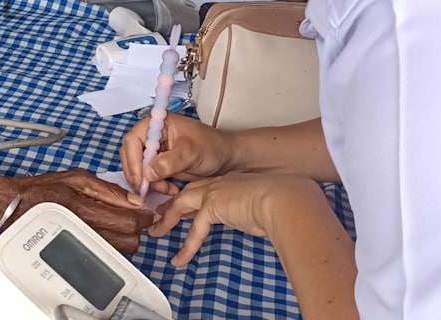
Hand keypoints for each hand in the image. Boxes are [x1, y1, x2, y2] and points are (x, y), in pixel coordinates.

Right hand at [11, 170, 154, 252]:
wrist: (15, 208)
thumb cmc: (42, 190)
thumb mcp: (77, 178)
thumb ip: (108, 189)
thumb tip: (134, 200)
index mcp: (83, 209)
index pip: (128, 221)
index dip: (143, 216)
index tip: (146, 211)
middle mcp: (83, 230)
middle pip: (129, 241)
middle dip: (136, 229)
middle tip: (133, 217)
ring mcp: (80, 245)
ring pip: (120, 251)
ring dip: (126, 238)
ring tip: (118, 223)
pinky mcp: (77, 254)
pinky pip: (106, 255)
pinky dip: (113, 244)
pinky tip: (106, 232)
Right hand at [120, 113, 235, 194]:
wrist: (228, 159)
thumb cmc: (212, 147)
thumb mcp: (191, 153)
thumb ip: (169, 162)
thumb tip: (148, 173)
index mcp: (157, 123)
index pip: (133, 140)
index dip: (133, 161)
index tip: (140, 180)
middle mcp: (152, 135)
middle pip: (131, 155)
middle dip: (138, 174)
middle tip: (148, 190)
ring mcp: (155, 151)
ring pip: (138, 168)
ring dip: (148, 183)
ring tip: (166, 189)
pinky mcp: (160, 165)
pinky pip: (148, 177)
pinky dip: (155, 186)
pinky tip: (170, 190)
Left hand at [151, 173, 321, 265]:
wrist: (283, 199)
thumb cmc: (280, 201)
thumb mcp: (259, 203)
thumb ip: (247, 208)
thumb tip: (250, 217)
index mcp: (228, 181)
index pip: (201, 188)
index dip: (188, 198)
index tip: (178, 206)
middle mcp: (218, 183)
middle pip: (185, 193)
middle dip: (170, 205)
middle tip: (158, 216)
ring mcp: (213, 193)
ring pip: (180, 205)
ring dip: (167, 221)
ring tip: (157, 233)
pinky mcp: (212, 207)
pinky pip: (194, 231)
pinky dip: (186, 247)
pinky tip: (180, 259)